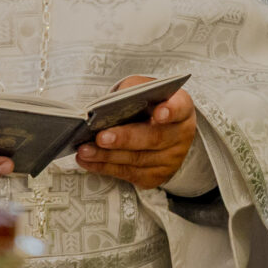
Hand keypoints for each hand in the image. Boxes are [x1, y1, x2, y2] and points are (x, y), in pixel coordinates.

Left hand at [75, 77, 195, 188]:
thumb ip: (132, 91)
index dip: (170, 111)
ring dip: (107, 156)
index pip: (179, 108)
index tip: (159, 113)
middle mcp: (180, 135)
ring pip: (137, 160)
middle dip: (125, 138)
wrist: (161, 131)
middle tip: (102, 137)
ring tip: (85, 150)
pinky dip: (105, 167)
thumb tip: (108, 104)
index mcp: (181, 108)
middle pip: (154, 138)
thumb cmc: (149, 106)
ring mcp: (170, 159)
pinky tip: (89, 161)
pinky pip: (129, 174)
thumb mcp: (145, 91)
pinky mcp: (156, 176)